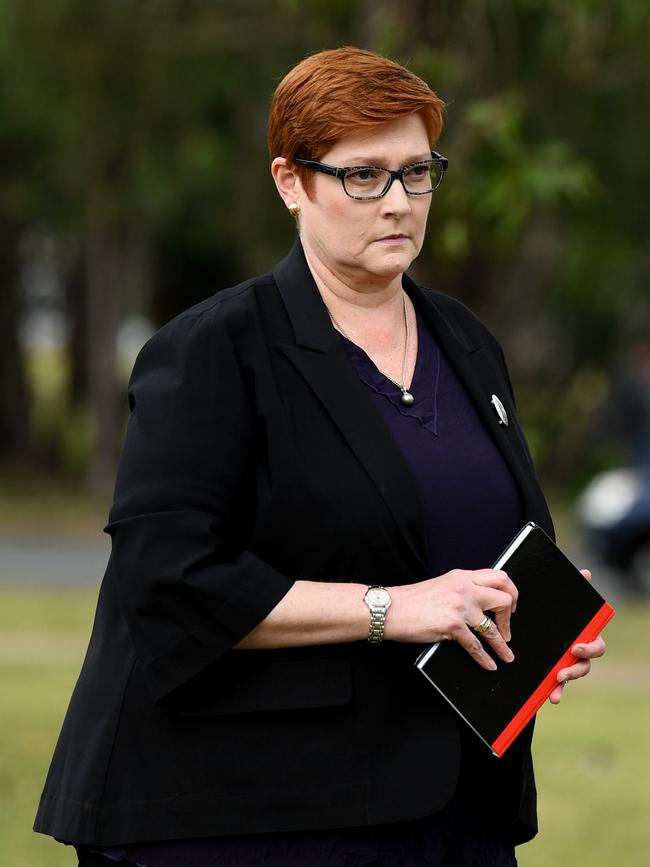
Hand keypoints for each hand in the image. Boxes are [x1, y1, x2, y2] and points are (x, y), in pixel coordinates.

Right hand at [386, 568, 517, 670]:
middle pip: (503, 598)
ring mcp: (460, 607)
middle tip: (508, 628)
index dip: (510, 592)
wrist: (393, 609)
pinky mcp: (453, 625)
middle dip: (510, 616)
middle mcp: (465, 589)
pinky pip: (476, 645)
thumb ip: (462, 589)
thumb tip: (480, 602)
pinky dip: (485, 658)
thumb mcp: (442, 585)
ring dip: (502, 644)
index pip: (498, 577)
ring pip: (493, 627)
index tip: (511, 604)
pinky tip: (488, 663)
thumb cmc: (412, 600)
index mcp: (462, 577)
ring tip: (506, 654)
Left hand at [548, 569, 606, 704]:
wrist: (541, 617)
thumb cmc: (557, 608)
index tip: (576, 648)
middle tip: (562, 671)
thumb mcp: (562, 598)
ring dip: (564, 683)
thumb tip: (585, 573)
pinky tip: (551, 697)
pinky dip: (555, 691)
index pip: (596, 645)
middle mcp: (579, 651)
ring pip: (572, 675)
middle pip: (585, 665)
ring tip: (555, 684)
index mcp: (584, 635)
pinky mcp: (555, 670)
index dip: (589, 648)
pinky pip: (558, 684)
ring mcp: (568, 662)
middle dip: (576, 669)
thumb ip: (576, 586)